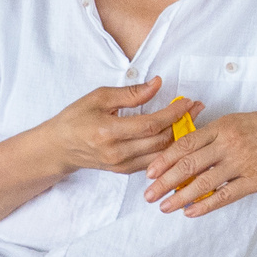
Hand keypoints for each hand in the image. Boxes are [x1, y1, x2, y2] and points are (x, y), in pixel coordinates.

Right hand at [44, 79, 198, 176]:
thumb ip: (131, 93)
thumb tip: (157, 84)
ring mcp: (121, 165)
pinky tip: (177, 136)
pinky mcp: (124, 171)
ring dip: (179, 138)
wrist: (59, 147)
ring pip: (160, 155)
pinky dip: (168, 150)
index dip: (172, 113)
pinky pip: (153, 162)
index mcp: (109, 132)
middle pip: (160, 141)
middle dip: (182, 124)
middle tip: (197, 108)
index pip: (150, 125)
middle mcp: (117, 152)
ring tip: (192, 120)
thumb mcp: (99, 97)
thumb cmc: (76, 118)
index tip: (188, 101)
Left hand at [139, 105, 256, 217]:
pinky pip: (225, 195)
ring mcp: (242, 162)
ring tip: (165, 207)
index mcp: (221, 127)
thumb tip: (187, 151)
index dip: (165, 159)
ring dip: (180, 197)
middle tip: (149, 194)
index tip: (149, 172)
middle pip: (189, 164)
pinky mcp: (255, 180)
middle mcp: (228, 143)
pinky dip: (205, 205)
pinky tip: (191, 212)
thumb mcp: (236, 121)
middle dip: (165, 181)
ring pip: (204, 182)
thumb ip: (213, 135)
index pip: (185, 144)